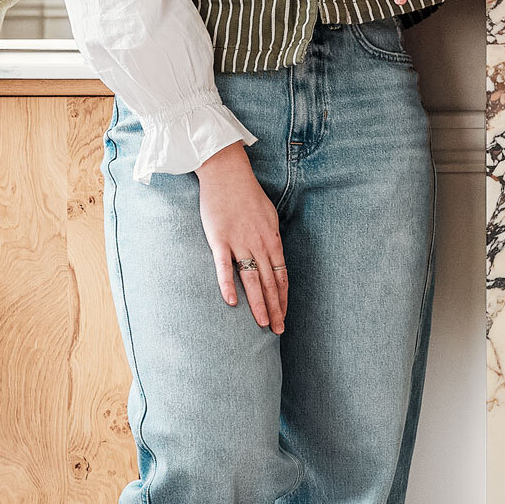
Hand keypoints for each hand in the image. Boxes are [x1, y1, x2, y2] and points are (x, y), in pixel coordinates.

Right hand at [195, 143, 287, 331]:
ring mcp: (239, 242)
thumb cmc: (247, 194)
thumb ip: (271, 237)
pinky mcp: (219, 239)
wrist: (227, 173)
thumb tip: (274, 256)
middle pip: (270, 283)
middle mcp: (259, 244)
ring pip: (252, 280)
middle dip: (276, 308)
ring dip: (258, 304)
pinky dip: (228, 285)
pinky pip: (224, 267)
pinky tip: (232, 303)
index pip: (281, 276)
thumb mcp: (268, 215)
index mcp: (272, 239)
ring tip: (263, 324)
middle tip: (278, 330)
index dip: (283, 298)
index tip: (284, 316)